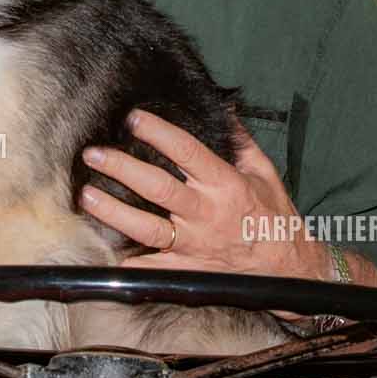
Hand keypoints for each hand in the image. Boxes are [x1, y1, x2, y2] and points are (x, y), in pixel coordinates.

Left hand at [78, 111, 360, 283]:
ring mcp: (195, 245)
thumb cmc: (274, 218)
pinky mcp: (188, 270)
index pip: (187, 152)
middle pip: (158, 188)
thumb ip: (240, 140)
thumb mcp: (264, 173)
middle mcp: (207, 214)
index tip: (133, 118)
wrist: (290, 270)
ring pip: (148, 228)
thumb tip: (224, 106)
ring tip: (86, 196)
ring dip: (114, 212)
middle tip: (93, 154)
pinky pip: (153, 268)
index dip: (158, 133)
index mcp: (226, 185)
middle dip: (123, 169)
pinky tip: (102, 251)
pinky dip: (128, 263)